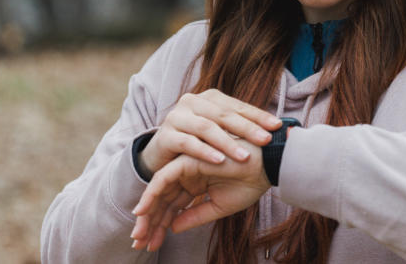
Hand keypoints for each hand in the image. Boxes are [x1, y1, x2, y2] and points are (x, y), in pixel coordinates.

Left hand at [130, 139, 269, 251]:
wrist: (266, 166)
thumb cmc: (249, 184)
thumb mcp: (218, 207)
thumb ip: (195, 216)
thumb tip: (173, 229)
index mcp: (197, 184)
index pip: (174, 207)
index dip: (161, 226)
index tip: (151, 245)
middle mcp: (188, 175)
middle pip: (163, 200)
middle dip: (150, 222)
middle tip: (139, 242)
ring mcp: (186, 167)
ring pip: (160, 190)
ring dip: (148, 212)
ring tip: (139, 233)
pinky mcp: (187, 160)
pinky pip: (164, 178)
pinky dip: (152, 193)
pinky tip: (143, 210)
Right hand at [139, 89, 280, 177]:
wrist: (161, 156)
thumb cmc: (197, 144)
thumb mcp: (218, 133)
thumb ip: (240, 128)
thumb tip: (277, 128)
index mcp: (208, 98)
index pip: (237, 106)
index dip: (257, 115)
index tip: (278, 126)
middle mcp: (192, 102)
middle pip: (223, 115)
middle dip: (247, 128)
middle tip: (266, 140)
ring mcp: (176, 117)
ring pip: (206, 128)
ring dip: (227, 142)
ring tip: (245, 156)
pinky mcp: (165, 136)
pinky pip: (188, 143)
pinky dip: (205, 152)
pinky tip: (219, 161)